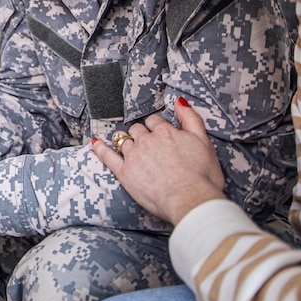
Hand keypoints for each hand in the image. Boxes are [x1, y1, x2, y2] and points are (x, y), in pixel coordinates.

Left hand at [91, 98, 226, 224]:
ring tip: (126, 143)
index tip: (159, 134)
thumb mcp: (204, 141)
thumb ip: (191, 118)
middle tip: (147, 144)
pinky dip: (100, 148)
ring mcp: (133, 156)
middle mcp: (146, 141)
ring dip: (125, 140)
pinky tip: (95, 143)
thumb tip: (180, 101)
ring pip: (124, 140)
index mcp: (165, 132)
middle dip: (141, 134)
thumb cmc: (202, 175)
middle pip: (138, 130)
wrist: (190, 199)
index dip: (157, 127)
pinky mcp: (124, 172)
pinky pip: (107, 156)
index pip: (155, 122)